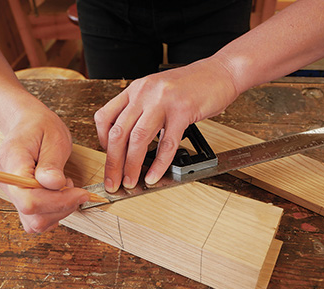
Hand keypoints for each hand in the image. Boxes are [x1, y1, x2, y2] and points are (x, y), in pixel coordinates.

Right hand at [0, 104, 89, 232]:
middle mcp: (7, 182)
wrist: (28, 124)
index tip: (80, 193)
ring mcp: (12, 194)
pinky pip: (37, 219)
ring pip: (34, 222)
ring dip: (59, 211)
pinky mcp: (21, 201)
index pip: (27, 198)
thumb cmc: (41, 127)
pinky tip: (61, 195)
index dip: (56, 201)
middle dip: (62, 207)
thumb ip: (52, 163)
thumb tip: (55, 184)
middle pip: (31, 213)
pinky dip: (54, 213)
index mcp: (12, 162)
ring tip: (67, 188)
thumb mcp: (53, 137)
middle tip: (78, 190)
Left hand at [94, 56, 238, 192]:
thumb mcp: (158, 92)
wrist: (221, 71)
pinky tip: (154, 175)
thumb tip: (131, 142)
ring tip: (130, 182)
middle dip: (112, 162)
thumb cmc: (192, 86)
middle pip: (118, 132)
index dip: (102, 141)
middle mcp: (144, 93)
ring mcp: (163, 101)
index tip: (109, 157)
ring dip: (130, 165)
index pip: (105, 117)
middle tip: (112, 181)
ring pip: (138, 139)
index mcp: (136, 89)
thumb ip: (143, 112)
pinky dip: (158, 164)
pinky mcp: (183, 111)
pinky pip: (167, 143)